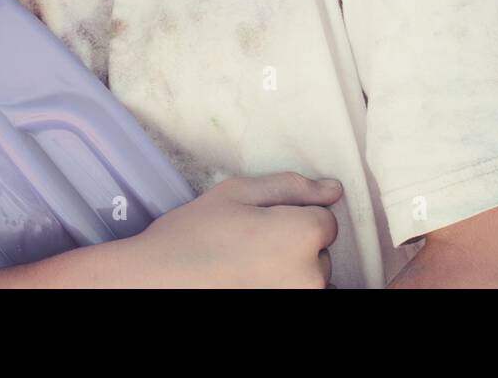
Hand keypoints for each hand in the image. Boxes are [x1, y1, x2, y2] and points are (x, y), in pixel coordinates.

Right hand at [118, 172, 341, 287]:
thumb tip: (333, 189)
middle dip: (295, 240)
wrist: (163, 279)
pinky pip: (297, 291)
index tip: (263, 217)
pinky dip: (281, 283)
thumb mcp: (240, 192)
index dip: (296, 212)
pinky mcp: (288, 310)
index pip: (326, 219)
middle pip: (320, 249)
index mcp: (304, 235)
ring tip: (248, 261)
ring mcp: (299, 299)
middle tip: (251, 238)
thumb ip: (292, 187)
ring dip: (290, 266)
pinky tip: (252, 277)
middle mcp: (312, 275)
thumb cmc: (198, 232)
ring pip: (310, 275)